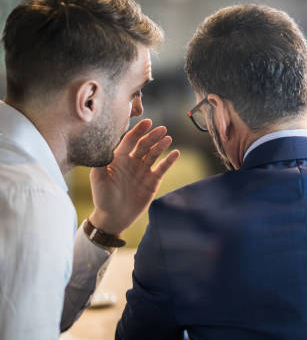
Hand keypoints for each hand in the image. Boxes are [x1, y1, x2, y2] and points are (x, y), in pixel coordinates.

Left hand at [88, 119, 179, 234]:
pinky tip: (175, 153)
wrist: (114, 217)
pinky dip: (169, 160)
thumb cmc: (103, 198)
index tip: (147, 122)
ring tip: (168, 138)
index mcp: (118, 159)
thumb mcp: (98, 180)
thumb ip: (101, 163)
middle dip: (152, 136)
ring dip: (161, 145)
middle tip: (162, 129)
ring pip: (154, 154)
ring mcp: (143, 171)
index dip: (138, 131)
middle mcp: (132, 162)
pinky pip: (162, 168)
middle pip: (144, 145)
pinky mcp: (152, 181)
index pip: (130, 140)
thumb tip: (104, 146)